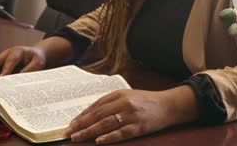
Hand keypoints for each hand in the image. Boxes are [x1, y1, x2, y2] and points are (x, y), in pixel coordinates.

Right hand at [0, 46, 45, 78]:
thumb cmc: (37, 59)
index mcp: (17, 51)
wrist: (34, 54)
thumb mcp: (38, 63)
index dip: (5, 70)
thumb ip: (30, 70)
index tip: (0, 80)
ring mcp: (0, 59)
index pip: (10, 61)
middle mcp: (5, 54)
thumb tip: (19, 80)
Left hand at [65, 86, 198, 143]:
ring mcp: (132, 116)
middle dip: (81, 125)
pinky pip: (120, 133)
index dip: (82, 115)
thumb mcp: (129, 96)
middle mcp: (125, 103)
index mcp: (120, 94)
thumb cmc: (147, 101)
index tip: (71, 123)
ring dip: (89, 132)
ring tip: (77, 138)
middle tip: (68, 133)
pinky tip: (98, 141)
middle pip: (98, 115)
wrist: (168, 106)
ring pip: (106, 124)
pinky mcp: (138, 127)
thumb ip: (112, 103)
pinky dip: (108, 137)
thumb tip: (91, 115)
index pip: (97, 106)